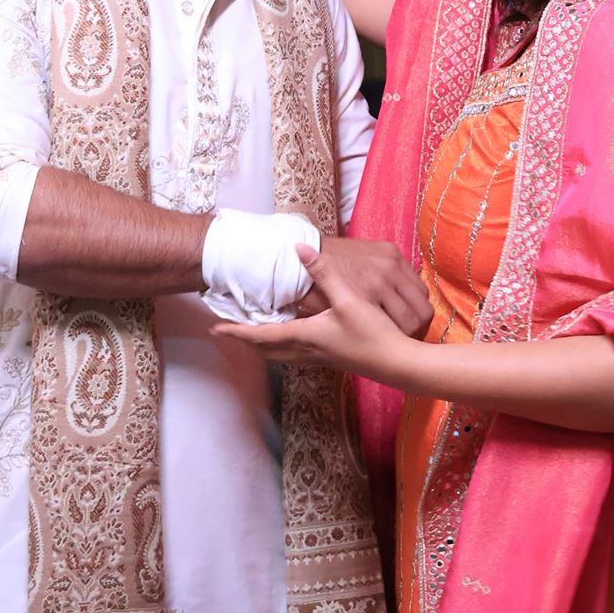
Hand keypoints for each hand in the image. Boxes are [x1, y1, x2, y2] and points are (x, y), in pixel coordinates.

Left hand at [213, 244, 415, 378]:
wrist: (397, 364)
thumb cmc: (372, 333)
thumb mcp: (349, 299)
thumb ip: (324, 273)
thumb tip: (301, 248)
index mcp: (305, 336)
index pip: (261, 336)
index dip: (238, 332)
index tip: (216, 328)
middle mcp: (307, 350)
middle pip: (266, 349)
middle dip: (246, 341)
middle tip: (227, 332)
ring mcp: (319, 358)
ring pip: (280, 355)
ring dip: (262, 346)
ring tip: (251, 336)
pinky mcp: (330, 359)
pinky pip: (294, 355)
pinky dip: (280, 348)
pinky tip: (289, 341)